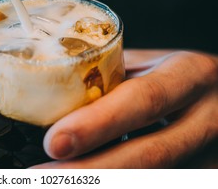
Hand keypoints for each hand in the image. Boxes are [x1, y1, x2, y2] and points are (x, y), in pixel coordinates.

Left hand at [32, 49, 217, 167]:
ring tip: (55, 179)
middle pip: (150, 154)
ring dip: (101, 181)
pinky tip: (91, 178)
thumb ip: (113, 78)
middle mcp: (206, 116)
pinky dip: (120, 180)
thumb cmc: (176, 76)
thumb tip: (49, 93)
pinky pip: (162, 179)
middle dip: (92, 170)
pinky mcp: (207, 170)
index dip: (97, 124)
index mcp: (188, 74)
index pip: (143, 100)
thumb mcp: (152, 65)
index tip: (54, 142)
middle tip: (41, 175)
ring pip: (156, 176)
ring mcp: (211, 151)